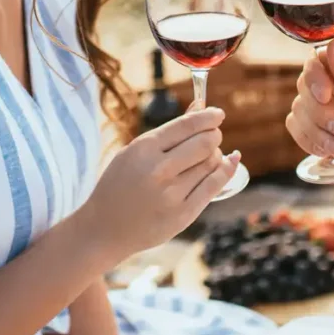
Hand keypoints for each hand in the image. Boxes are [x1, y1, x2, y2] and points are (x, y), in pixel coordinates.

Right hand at [83, 109, 239, 262]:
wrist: (104, 228)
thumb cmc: (120, 184)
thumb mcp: (134, 152)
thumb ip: (169, 132)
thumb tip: (200, 106)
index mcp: (143, 149)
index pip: (186, 125)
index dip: (208, 117)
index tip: (218, 114)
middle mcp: (158, 170)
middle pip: (204, 143)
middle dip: (214, 135)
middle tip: (214, 136)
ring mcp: (172, 194)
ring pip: (211, 163)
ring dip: (215, 155)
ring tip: (206, 157)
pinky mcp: (183, 214)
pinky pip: (215, 185)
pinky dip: (226, 170)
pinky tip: (229, 162)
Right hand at [288, 36, 333, 197]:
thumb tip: (332, 49)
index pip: (324, 52)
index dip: (318, 74)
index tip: (326, 96)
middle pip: (307, 80)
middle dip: (320, 109)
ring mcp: (333, 100)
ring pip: (301, 106)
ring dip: (317, 130)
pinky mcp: (325, 126)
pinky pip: (299, 127)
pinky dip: (311, 141)